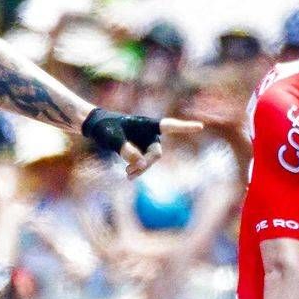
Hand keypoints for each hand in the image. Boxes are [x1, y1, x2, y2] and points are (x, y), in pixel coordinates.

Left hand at [79, 108, 203, 176]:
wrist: (98, 127)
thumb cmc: (106, 128)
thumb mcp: (113, 139)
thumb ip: (127, 150)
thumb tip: (141, 163)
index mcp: (147, 124)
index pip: (169, 126)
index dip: (185, 127)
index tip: (200, 126)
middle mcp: (151, 133)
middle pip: (156, 152)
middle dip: (146, 163)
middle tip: (129, 172)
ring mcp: (147, 142)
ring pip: (151, 160)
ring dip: (141, 168)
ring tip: (127, 174)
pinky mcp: (141, 149)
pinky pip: (144, 162)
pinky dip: (138, 168)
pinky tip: (129, 174)